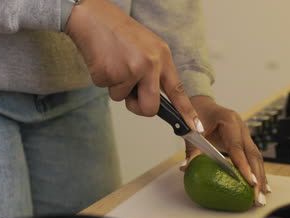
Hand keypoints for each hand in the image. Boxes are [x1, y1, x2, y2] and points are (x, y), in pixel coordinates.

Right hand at [64, 0, 200, 130]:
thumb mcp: (147, 47)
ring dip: (117, 88)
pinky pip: (108, 90)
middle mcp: (152, 63)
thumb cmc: (118, 33)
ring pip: (124, 100)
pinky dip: (104, 80)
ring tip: (114, 64)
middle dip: (138, 107)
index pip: (178, 90)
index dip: (187, 111)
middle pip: (150, 107)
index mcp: (162, 56)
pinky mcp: (113, 73)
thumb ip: (154, 72)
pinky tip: (103, 61)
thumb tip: (154, 98)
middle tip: (129, 95)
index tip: (196, 128)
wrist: (93, 17)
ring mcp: (133, 69)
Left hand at [180, 96, 269, 206]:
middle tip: (257, 197)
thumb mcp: (191, 131)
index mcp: (230, 121)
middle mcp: (241, 127)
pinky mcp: (245, 140)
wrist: (203, 105)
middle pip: (253, 154)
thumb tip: (186, 168)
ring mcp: (245, 133)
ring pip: (257, 157)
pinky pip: (254, 157)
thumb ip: (191, 150)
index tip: (250, 182)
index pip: (238, 147)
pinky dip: (257, 172)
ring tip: (261, 196)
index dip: (244, 166)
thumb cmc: (197, 115)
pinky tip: (261, 186)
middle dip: (257, 177)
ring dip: (260, 177)